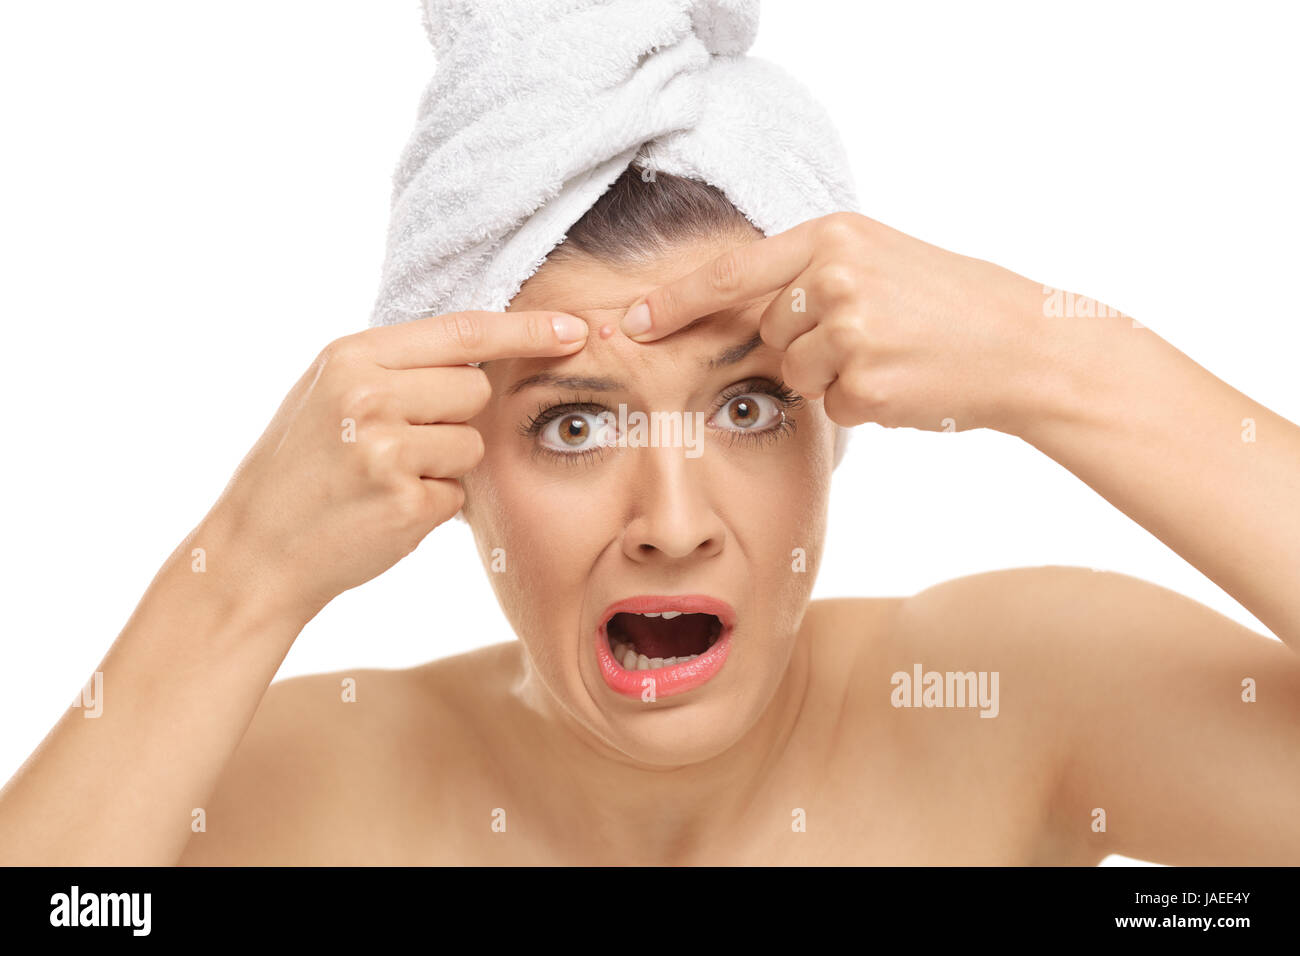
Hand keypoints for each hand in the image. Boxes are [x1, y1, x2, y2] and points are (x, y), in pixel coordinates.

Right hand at [199, 310, 588, 625]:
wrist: (254, 549)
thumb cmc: (299, 468)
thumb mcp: (329, 392)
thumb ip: (395, 367)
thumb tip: (481, 351)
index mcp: (352, 356)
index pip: (461, 331)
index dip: (524, 330)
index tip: (573, 330)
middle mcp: (371, 394)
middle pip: (476, 390)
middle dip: (455, 418)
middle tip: (397, 443)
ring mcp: (389, 449)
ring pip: (474, 445)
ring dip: (445, 467)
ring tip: (385, 479)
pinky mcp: (407, 502)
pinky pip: (458, 493)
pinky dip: (432, 506)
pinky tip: (383, 511)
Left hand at [618, 211, 1050, 433]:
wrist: (1022, 343)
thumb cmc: (947, 303)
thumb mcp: (877, 259)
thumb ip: (810, 274)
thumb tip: (740, 313)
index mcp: (833, 237)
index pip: (731, 272)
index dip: (674, 301)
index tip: (629, 321)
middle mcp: (834, 277)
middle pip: (767, 333)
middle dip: (802, 345)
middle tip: (871, 334)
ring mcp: (849, 331)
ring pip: (796, 376)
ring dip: (833, 378)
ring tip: (891, 356)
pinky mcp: (865, 383)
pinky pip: (832, 408)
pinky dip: (862, 404)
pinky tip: (905, 382)